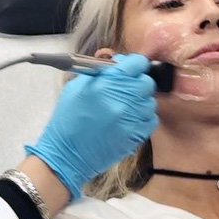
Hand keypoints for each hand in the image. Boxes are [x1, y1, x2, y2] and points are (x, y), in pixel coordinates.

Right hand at [26, 53, 157, 198]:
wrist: (67, 155)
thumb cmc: (67, 121)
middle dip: (137, 82)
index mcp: (106, 84)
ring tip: (125, 106)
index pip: (136, 63)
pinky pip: (151, 120)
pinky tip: (129, 119)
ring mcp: (131, 119)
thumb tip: (115, 64)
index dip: (134, 64)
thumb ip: (99, 73)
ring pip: (150, 101)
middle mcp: (122, 100)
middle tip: (126, 88)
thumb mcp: (76, 88)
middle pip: (146, 82)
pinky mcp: (135, 136)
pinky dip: (143, 117)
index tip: (130, 68)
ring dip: (140, 101)